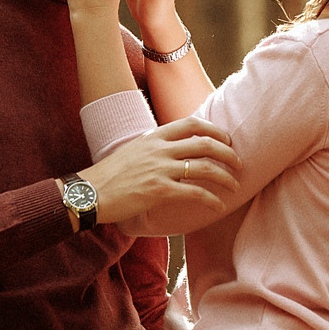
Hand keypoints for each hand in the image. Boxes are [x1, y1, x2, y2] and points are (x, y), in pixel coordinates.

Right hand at [80, 116, 238, 225]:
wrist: (89, 192)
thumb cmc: (110, 175)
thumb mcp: (134, 151)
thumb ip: (155, 149)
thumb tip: (173, 153)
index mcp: (154, 136)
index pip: (192, 123)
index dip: (214, 130)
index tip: (226, 140)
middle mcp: (160, 149)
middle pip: (205, 144)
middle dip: (228, 154)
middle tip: (239, 165)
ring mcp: (160, 169)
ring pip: (204, 167)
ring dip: (225, 177)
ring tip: (235, 186)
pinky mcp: (159, 190)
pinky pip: (194, 193)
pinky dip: (211, 199)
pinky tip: (218, 206)